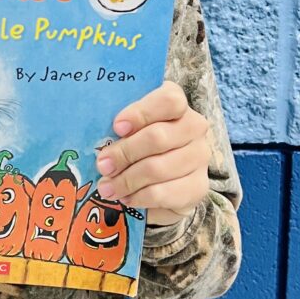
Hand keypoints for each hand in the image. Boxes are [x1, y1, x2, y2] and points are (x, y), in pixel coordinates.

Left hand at [94, 80, 209, 226]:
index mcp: (177, 104)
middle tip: (102, 165)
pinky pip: (164, 193)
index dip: (141, 113)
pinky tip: (126, 198)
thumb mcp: (129, 129)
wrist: (163, 180)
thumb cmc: (138, 144)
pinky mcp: (199, 187)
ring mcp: (199, 157)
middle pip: (158, 137)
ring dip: (127, 180)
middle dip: (124, 153)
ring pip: (158, 168)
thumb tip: (100, 144)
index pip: (169, 100)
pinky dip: (139, 197)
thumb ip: (120, 128)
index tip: (117, 127)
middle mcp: (194, 126)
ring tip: (107, 187)